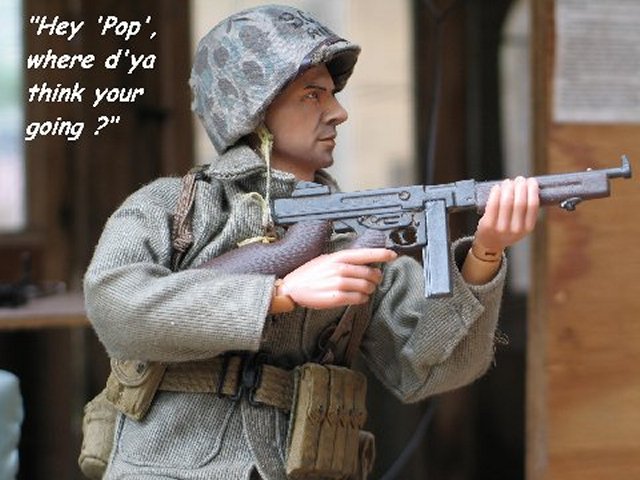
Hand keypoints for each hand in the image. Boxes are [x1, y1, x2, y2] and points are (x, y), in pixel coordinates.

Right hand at [278, 248, 396, 309]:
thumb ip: (345, 260)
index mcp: (338, 257)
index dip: (382, 254)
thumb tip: (365, 262)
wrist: (293, 288)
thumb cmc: (309, 274)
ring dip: (369, 290)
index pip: (365, 254)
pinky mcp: (336, 298)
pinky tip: (359, 298)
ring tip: (365, 290)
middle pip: (370, 273)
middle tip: (375, 281)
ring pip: (366, 287)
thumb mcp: (327, 260)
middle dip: (376, 278)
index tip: (393, 255)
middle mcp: (340, 269)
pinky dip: (362, 299)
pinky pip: (359, 299)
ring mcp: (339, 283)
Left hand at [474, 176, 538, 253]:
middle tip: (519, 179)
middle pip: (520, 202)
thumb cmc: (506, 230)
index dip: (532, 190)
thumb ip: (526, 210)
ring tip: (508, 182)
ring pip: (506, 202)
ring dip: (508, 188)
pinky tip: (497, 187)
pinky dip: (495, 193)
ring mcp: (501, 228)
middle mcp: (515, 229)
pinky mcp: (488, 225)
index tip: (532, 181)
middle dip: (520, 186)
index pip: (533, 205)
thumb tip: (529, 186)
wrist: (490, 244)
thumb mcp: (521, 225)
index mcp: (527, 228)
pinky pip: (492, 205)